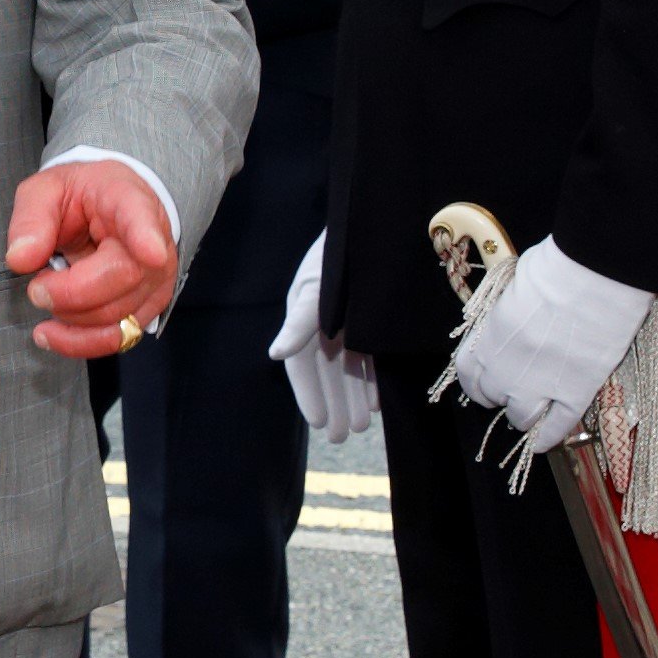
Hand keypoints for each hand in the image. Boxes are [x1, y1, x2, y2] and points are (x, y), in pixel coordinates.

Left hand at [6, 161, 176, 356]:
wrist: (113, 210)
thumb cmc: (83, 197)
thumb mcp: (47, 191)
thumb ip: (31, 219)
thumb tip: (20, 259)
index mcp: (128, 202)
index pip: (142, 220)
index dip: (146, 238)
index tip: (151, 253)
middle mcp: (155, 245)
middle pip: (121, 281)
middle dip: (68, 293)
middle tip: (36, 286)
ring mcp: (155, 283)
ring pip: (117, 317)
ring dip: (70, 318)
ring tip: (46, 297)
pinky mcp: (146, 311)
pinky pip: (117, 340)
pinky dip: (80, 343)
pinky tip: (53, 334)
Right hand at [270, 233, 373, 441]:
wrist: (374, 221)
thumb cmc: (338, 250)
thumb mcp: (317, 284)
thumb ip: (301, 320)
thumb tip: (276, 354)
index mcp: (304, 314)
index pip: (302, 364)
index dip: (308, 394)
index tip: (317, 423)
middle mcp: (324, 321)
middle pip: (327, 371)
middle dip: (334, 403)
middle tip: (342, 436)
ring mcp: (349, 320)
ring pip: (349, 367)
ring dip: (354, 396)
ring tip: (362, 426)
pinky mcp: (371, 316)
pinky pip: (370, 354)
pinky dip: (373, 378)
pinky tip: (380, 401)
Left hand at [453, 236, 648, 454]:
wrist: (596, 273)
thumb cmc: (556, 267)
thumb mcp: (514, 286)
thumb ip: (508, 313)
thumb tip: (512, 320)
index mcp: (489, 336)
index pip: (468, 373)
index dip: (477, 379)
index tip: (485, 379)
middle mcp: (506, 367)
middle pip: (492, 397)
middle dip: (500, 394)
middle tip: (513, 390)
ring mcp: (540, 384)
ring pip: (521, 418)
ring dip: (523, 416)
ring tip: (530, 412)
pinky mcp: (575, 392)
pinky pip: (557, 426)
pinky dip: (550, 437)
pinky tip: (545, 441)